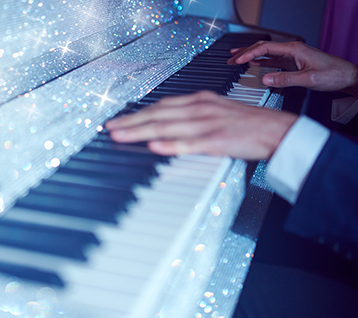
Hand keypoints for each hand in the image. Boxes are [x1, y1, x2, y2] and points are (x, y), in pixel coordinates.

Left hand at [106, 91, 297, 159]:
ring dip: (141, 132)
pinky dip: (171, 145)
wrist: (275, 130)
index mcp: (199, 101)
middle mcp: (199, 109)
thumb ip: (191, 115)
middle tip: (110, 128)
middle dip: (131, 122)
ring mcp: (207, 124)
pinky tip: (155, 147)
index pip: (161, 106)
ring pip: (167, 127)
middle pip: (158, 115)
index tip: (120, 120)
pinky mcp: (217, 140)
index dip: (137, 113)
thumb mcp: (215, 111)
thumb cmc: (245, 123)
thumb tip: (167, 125)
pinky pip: (189, 143)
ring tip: (121, 136)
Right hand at [228, 41, 357, 96]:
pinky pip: (272, 60)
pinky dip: (260, 62)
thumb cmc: (332, 75)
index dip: (249, 54)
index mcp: (294, 50)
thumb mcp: (308, 79)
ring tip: (236, 60)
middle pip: (262, 48)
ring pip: (266, 53)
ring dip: (250, 56)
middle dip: (244, 53)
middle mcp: (291, 50)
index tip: (237, 61)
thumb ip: (285, 79)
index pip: (265, 48)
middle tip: (230, 59)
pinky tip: (252, 64)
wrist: (346, 77)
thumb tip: (265, 79)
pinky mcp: (293, 63)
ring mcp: (291, 56)